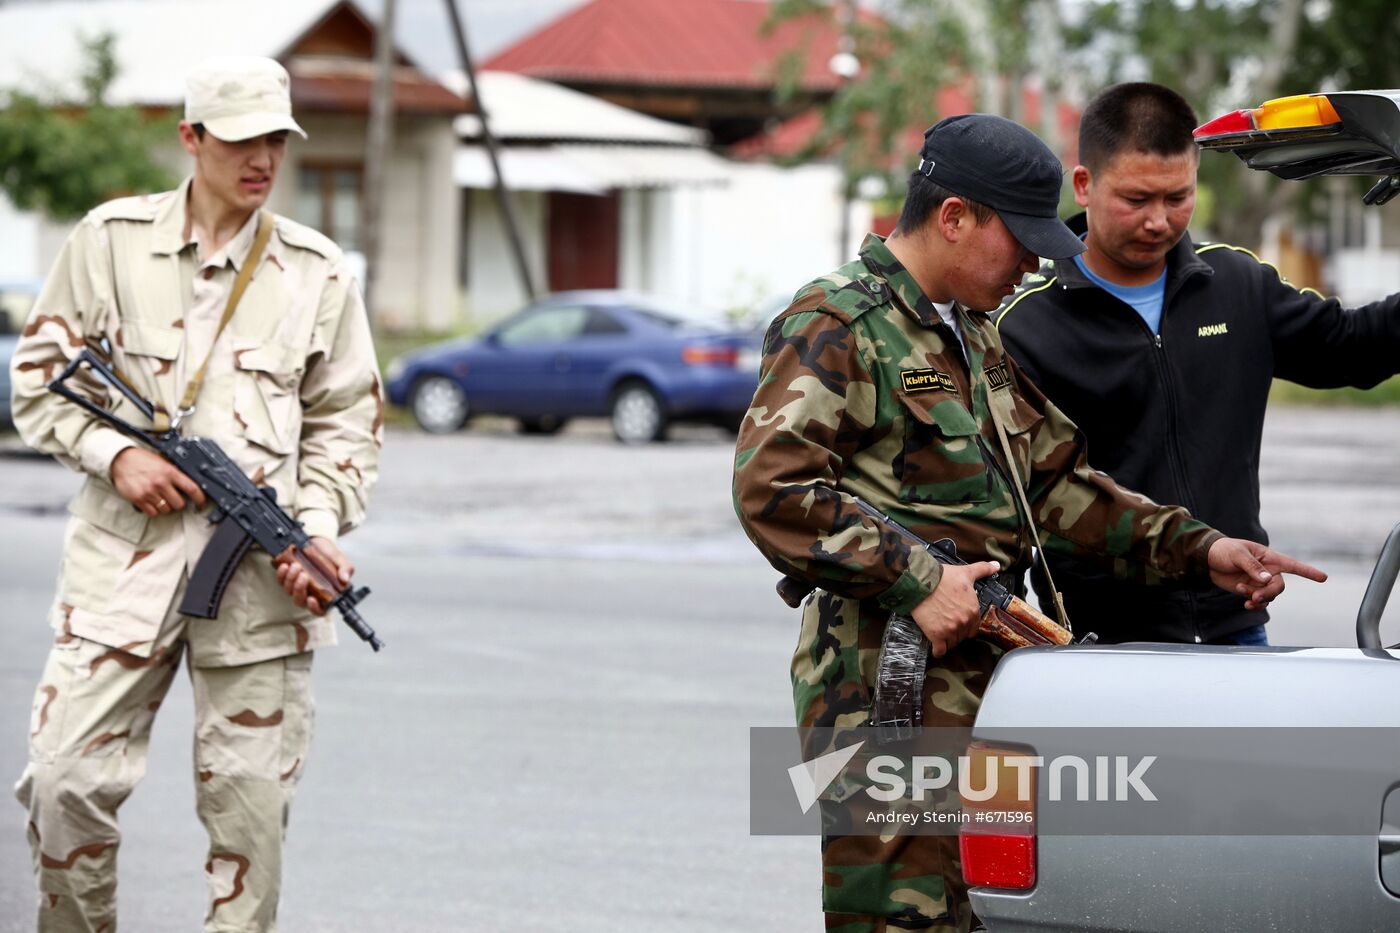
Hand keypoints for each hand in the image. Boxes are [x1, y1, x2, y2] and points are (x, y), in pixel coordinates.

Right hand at [110, 447, 206, 516]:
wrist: (121, 460)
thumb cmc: (142, 460)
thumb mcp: (163, 462)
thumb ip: (174, 473)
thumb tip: (189, 484)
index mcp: (170, 472)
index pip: (192, 489)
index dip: (200, 499)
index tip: (201, 504)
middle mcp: (161, 483)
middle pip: (179, 504)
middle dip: (178, 502)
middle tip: (173, 498)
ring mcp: (149, 492)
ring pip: (166, 509)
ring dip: (165, 506)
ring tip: (159, 497)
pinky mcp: (138, 499)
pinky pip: (152, 512)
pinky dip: (153, 509)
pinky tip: (151, 501)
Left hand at [275, 537, 352, 615]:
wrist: (317, 542)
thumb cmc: (328, 555)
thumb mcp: (340, 560)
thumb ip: (346, 569)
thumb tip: (345, 579)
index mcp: (325, 594)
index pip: (319, 610)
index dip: (314, 609)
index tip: (312, 599)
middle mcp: (309, 593)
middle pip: (300, 601)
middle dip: (300, 589)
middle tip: (304, 575)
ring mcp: (296, 586)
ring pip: (289, 591)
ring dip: (290, 580)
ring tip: (296, 566)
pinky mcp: (287, 578)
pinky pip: (280, 581)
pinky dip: (281, 574)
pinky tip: (285, 566)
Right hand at [910, 560, 1000, 656]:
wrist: (920, 582)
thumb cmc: (942, 577)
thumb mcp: (966, 572)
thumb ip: (983, 570)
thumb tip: (997, 566)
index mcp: (973, 610)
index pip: (973, 629)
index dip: (966, 626)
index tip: (958, 622)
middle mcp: (964, 622)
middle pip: (962, 637)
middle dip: (956, 633)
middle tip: (947, 625)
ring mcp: (950, 630)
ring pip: (951, 644)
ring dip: (947, 641)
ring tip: (940, 633)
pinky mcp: (936, 635)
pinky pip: (939, 651)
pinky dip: (937, 650)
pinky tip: (935, 646)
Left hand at [1207, 537, 1327, 610]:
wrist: (1206, 559)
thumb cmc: (1223, 550)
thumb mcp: (1237, 555)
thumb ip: (1252, 567)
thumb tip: (1267, 579)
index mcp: (1268, 557)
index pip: (1292, 565)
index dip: (1308, 571)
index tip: (1323, 578)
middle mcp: (1268, 570)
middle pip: (1279, 586)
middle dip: (1269, 593)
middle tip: (1255, 597)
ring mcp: (1259, 582)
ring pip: (1269, 596)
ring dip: (1259, 598)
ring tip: (1243, 594)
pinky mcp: (1250, 590)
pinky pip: (1259, 602)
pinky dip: (1254, 605)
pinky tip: (1246, 605)